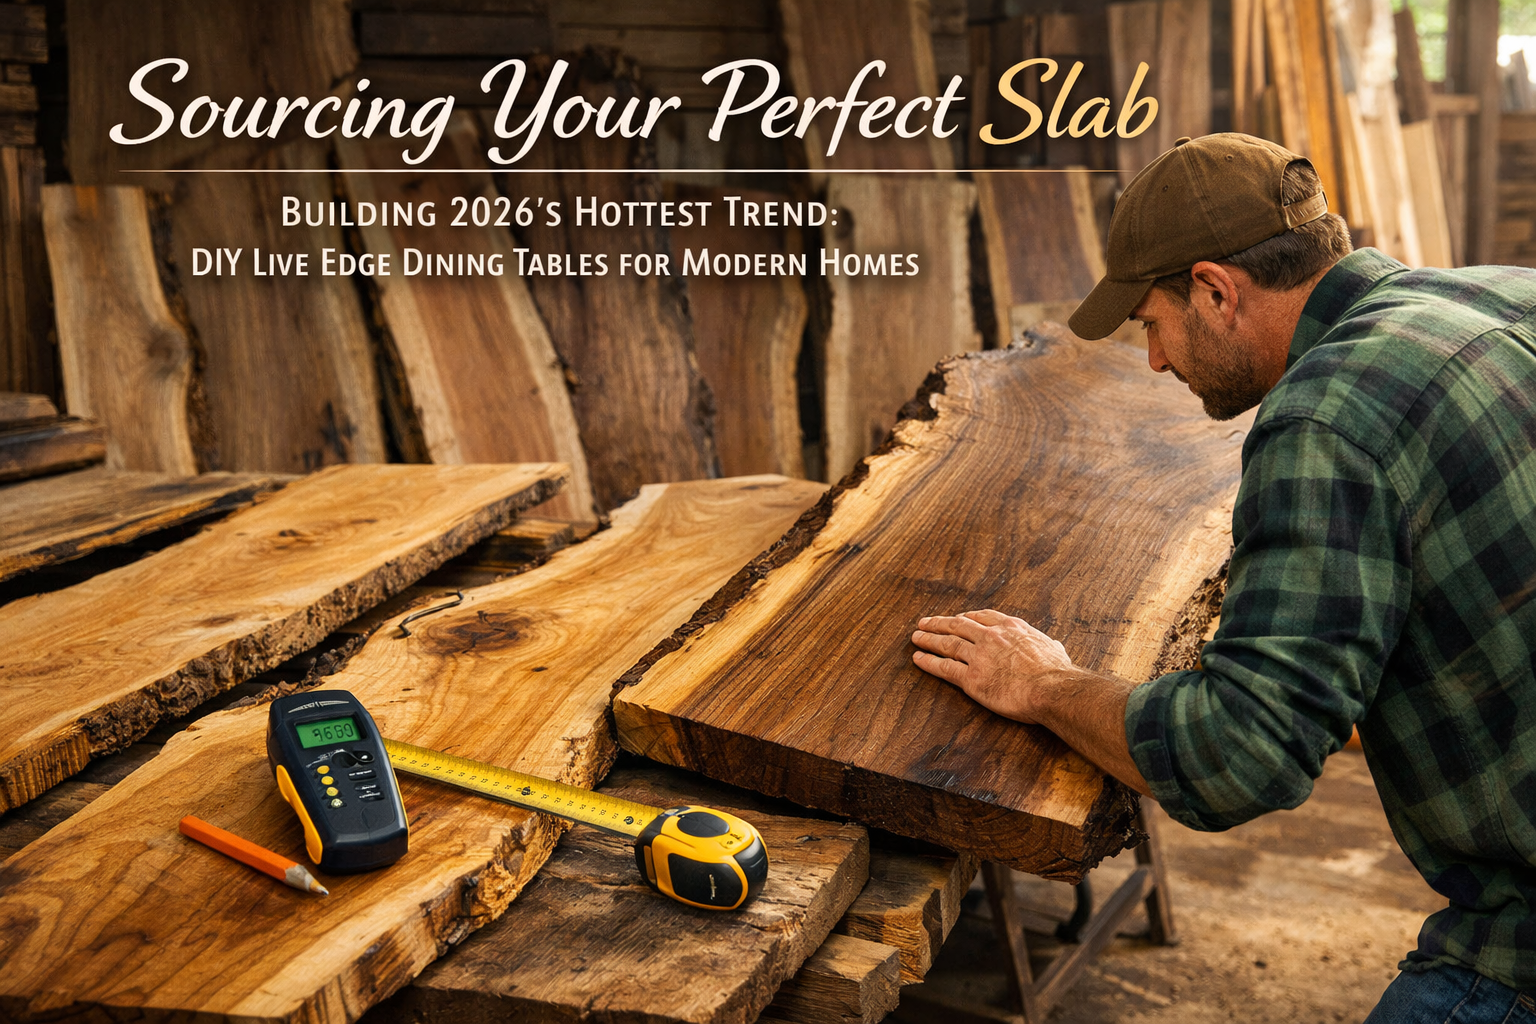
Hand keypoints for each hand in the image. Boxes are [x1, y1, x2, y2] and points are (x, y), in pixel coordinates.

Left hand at [911, 609, 1073, 722]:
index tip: (956, 617)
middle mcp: (991, 637)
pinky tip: (918, 658)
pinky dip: (929, 662)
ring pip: (947, 644)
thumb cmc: (1057, 673)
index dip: (965, 617)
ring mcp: (979, 656)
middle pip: (958, 625)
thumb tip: (1055, 646)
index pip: (982, 617)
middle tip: (925, 622)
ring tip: (916, 637)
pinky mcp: (972, 678)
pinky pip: (944, 668)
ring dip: (928, 639)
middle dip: (939, 623)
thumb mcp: (1055, 649)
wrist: (1052, 689)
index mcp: (1011, 628)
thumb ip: (1049, 646)